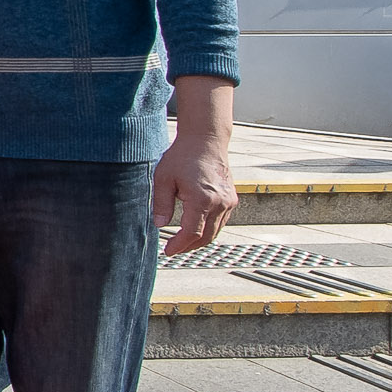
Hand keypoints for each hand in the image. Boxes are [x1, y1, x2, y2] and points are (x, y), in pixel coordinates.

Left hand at [154, 76, 237, 254]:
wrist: (206, 141)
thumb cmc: (182, 157)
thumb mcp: (163, 179)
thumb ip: (161, 204)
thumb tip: (159, 225)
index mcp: (202, 199)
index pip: (192, 233)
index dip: (179, 245)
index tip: (168, 250)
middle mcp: (219, 203)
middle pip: (206, 236)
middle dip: (189, 246)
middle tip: (173, 249)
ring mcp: (228, 201)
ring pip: (215, 231)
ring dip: (199, 240)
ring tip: (182, 242)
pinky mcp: (231, 198)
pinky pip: (221, 221)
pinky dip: (209, 229)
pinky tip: (195, 229)